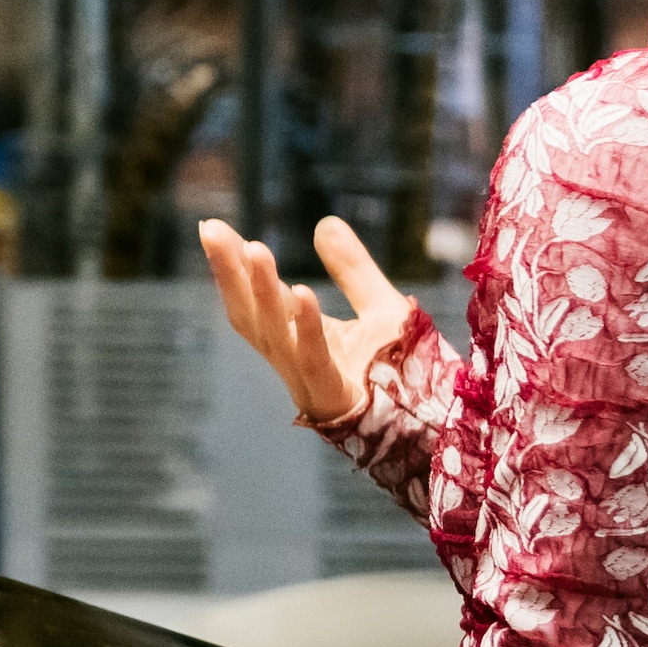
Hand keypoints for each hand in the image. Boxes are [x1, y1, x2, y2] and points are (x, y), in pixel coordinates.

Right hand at [197, 213, 410, 426]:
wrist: (436, 424)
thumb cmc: (406, 373)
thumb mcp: (380, 307)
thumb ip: (352, 269)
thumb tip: (325, 222)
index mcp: (300, 340)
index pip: (258, 299)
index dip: (235, 265)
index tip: (213, 228)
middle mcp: (295, 361)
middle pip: (250, 316)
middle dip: (229, 274)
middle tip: (211, 231)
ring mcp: (310, 382)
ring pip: (275, 334)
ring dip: (261, 291)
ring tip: (254, 248)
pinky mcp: (334, 398)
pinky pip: (314, 359)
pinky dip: (306, 326)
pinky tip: (302, 291)